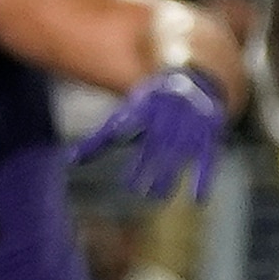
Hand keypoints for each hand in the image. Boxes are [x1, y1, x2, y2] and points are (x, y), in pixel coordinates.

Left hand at [71, 64, 228, 200]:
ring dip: (169, 174)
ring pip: (179, 152)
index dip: (127, 127)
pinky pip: (208, 159)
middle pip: (157, 141)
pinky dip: (203, 178)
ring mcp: (190, 125)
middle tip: (136, 188)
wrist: (193, 80)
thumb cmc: (148, 106)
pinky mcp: (209, 135)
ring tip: (156, 196)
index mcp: (145, 108)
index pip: (134, 119)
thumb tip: (69, 161)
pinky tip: (197, 199)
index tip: (117, 140)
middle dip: (148, 163)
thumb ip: (99, 141)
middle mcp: (169, 115)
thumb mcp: (124, 117)